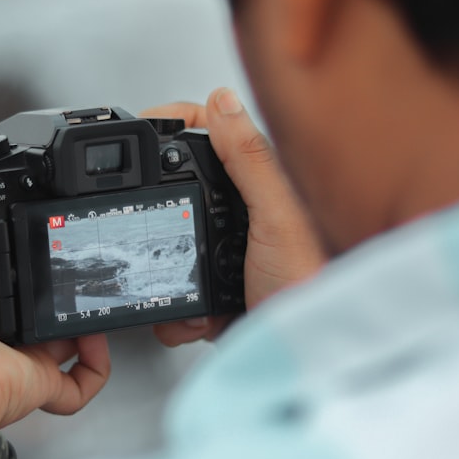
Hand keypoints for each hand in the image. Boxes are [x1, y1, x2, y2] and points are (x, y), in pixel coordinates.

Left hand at [0, 178, 111, 427]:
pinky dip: (98, 362)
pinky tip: (94, 337)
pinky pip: (84, 377)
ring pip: (72, 334)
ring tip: (97, 292)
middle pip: (46, 295)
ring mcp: (22, 353)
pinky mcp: (42, 380)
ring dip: (92, 315)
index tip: (49, 226)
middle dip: (69, 277)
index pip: (10, 262)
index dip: (28, 243)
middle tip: (83, 257)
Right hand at [143, 89, 325, 346]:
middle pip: (181, 191)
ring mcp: (229, 258)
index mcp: (265, 187)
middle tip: (156, 227)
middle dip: (162, 214)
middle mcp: (247, 217)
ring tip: (193, 286)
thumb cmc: (312, 285)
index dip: (177, 125)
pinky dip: (179, 312)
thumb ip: (250, 158)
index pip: (212, 137)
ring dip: (168, 273)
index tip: (145, 127)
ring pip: (171, 246)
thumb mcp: (277, 215)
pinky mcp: (218, 297)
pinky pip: (176, 294)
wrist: (306, 357)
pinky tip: (203, 318)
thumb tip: (222, 101)